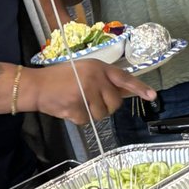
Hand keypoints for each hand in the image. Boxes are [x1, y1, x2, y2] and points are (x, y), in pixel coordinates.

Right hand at [22, 60, 154, 124]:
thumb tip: (126, 91)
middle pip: (115, 103)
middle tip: (92, 102)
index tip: (152, 95)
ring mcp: (85, 92)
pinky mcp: (76, 106)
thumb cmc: (60, 79)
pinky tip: (68, 108)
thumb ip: (104, 80)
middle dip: (106, 107)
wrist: (36, 86)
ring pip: (102, 114)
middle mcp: (94, 78)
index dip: (139, 88)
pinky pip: (86, 121)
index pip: (124, 78)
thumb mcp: (84, 72)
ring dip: (91, 114)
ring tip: (77, 103)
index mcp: (98, 67)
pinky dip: (78, 118)